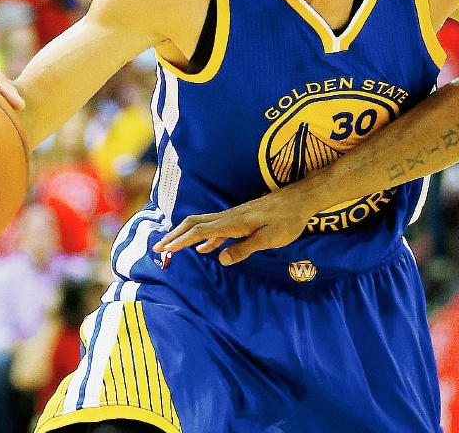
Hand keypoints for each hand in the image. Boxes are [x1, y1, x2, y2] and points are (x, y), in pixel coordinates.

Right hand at [154, 188, 315, 265]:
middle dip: (174, 236)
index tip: (164, 250)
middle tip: (158, 249)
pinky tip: (204, 248)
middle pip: (194, 224)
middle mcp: (229, 217)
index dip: (180, 241)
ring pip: (202, 224)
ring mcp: (234, 216)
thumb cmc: (287, 220)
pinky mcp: (241, 218)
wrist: (300, 199)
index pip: (199, 231)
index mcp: (233, 222)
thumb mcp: (268, 239)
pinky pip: (215, 227)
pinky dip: (203, 237)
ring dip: (185, 235)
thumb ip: (244, 248)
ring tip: (172, 248)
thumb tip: (219, 258)